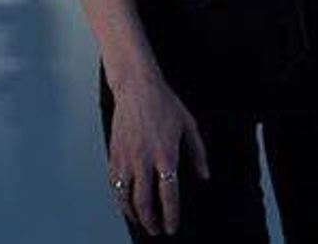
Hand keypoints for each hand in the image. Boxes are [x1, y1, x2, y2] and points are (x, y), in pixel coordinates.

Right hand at [107, 75, 210, 235]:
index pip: (168, 194)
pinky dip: (120, 200)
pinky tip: (127, 203)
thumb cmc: (165, 104)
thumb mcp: (189, 125)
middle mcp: (144, 160)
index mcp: (166, 154)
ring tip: (143, 222)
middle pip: (145, 202)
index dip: (171, 214)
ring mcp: (126, 159)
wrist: (137, 88)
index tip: (172, 226)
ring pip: (126, 199)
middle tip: (157, 230)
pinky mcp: (113, 156)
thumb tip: (204, 176)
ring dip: (134, 215)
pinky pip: (115, 186)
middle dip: (152, 221)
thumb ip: (198, 153)